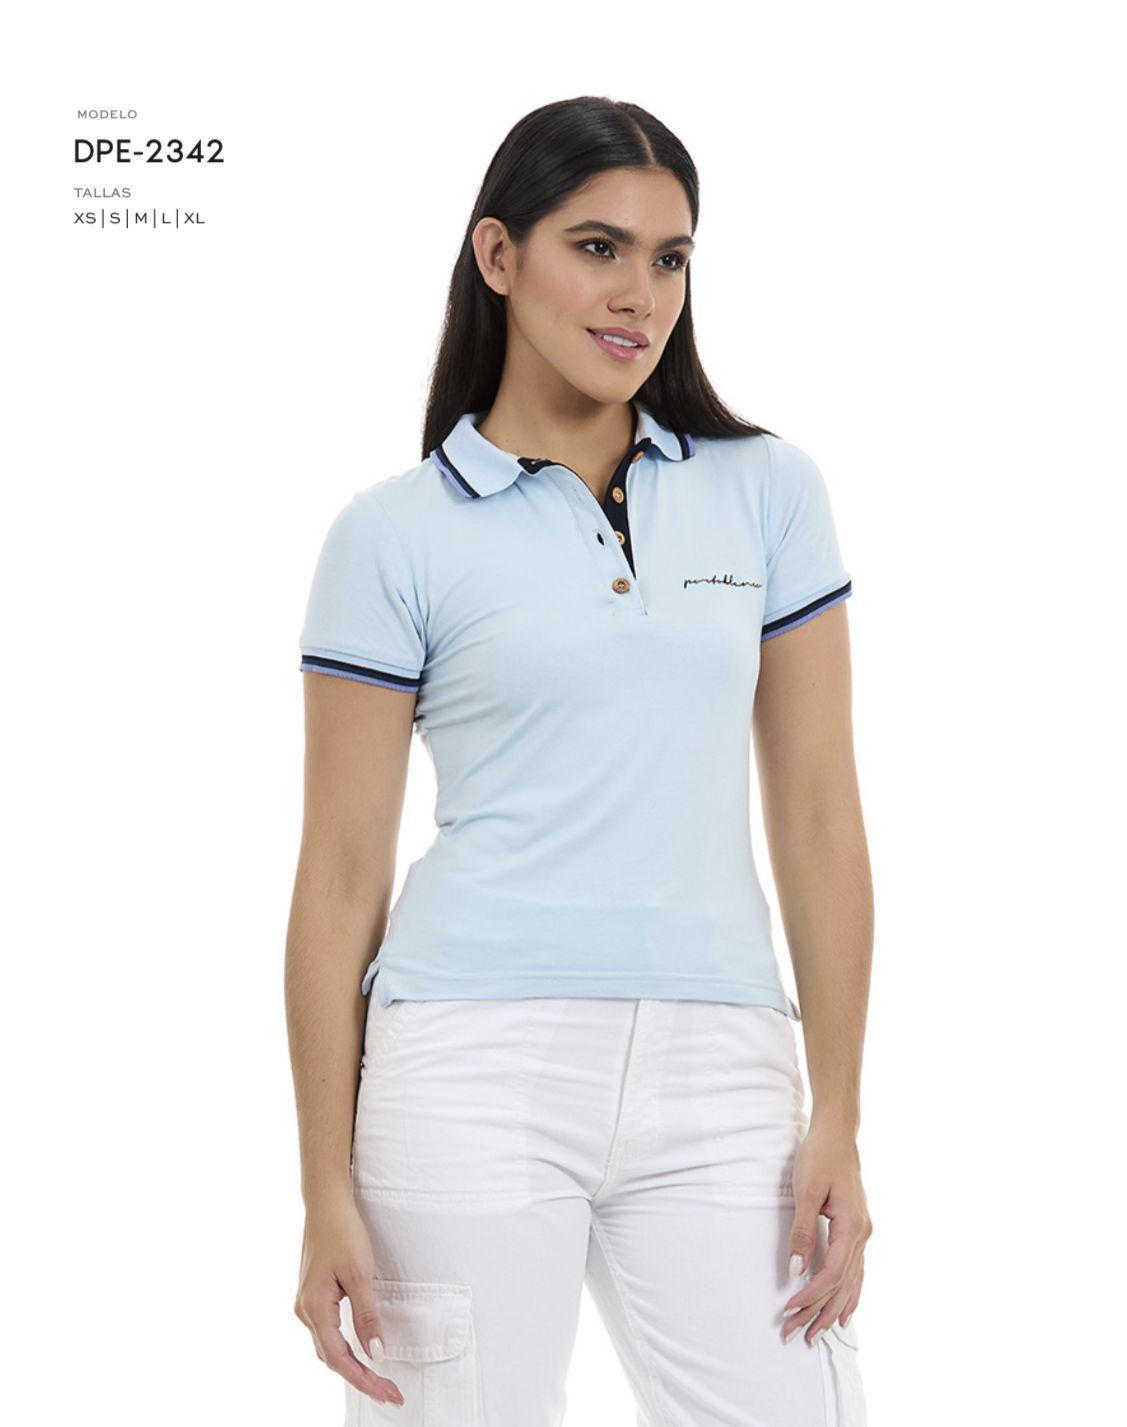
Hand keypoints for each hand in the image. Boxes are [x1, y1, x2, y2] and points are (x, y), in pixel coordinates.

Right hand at [293, 1194, 404, 1406]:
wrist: (326, 1203)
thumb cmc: (342, 1232)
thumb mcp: (360, 1275)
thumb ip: (367, 1317)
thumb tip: (376, 1353)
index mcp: (314, 1309)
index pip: (340, 1359)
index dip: (365, 1381)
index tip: (388, 1394)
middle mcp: (305, 1311)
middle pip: (332, 1358)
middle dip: (361, 1378)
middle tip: (391, 1393)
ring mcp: (306, 1303)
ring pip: (328, 1347)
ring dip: (352, 1365)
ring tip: (379, 1380)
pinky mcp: (313, 1295)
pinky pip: (327, 1332)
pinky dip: (343, 1347)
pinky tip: (359, 1351)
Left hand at [781, 1120, 871, 1343]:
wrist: (837, 1132)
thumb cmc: (820, 1156)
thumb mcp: (807, 1191)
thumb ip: (803, 1231)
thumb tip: (796, 1269)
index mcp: (853, 1227)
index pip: (832, 1274)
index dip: (811, 1295)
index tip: (790, 1310)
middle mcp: (863, 1235)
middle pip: (842, 1285)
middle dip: (819, 1312)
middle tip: (796, 1336)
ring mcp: (864, 1233)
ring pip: (852, 1282)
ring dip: (834, 1309)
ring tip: (818, 1334)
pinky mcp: (858, 1229)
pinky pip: (857, 1271)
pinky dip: (850, 1294)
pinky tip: (845, 1312)